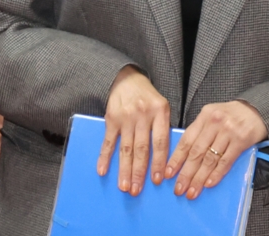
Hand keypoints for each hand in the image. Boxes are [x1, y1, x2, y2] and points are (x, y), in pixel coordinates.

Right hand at [98, 65, 170, 195]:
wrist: (127, 78)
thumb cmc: (148, 97)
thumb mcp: (162, 107)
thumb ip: (164, 129)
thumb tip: (167, 160)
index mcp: (160, 112)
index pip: (160, 142)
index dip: (158, 162)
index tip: (156, 181)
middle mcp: (142, 115)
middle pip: (141, 148)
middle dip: (139, 172)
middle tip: (137, 191)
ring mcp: (125, 117)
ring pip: (125, 148)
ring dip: (124, 169)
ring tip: (124, 186)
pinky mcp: (111, 118)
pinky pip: (108, 140)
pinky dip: (104, 156)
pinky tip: (102, 170)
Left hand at [165, 101, 266, 199]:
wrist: (256, 110)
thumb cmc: (231, 115)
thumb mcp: (212, 116)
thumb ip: (200, 131)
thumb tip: (185, 154)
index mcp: (203, 116)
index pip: (186, 140)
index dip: (176, 158)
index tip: (168, 173)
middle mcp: (213, 123)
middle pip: (196, 152)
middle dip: (185, 173)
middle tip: (179, 188)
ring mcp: (228, 132)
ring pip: (210, 159)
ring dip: (199, 178)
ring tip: (192, 191)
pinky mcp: (241, 141)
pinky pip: (226, 161)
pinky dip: (216, 174)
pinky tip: (208, 183)